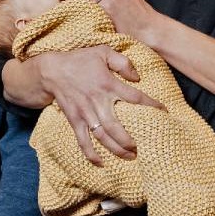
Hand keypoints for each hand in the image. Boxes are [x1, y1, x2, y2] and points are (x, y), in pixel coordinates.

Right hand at [36, 44, 162, 162]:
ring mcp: (85, 113)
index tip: (163, 112)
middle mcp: (97, 101)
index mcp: (107, 84)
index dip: (151, 105)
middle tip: (142, 147)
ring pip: (102, 137)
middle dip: (130, 141)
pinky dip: (91, 154)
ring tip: (129, 157)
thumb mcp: (102, 52)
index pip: (135, 98)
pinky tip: (101, 163)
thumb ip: (122, 62)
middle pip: (117, 127)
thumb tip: (137, 77)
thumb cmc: (79, 60)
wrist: (51, 71)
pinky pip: (83, 140)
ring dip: (116, 149)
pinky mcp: (74, 120)